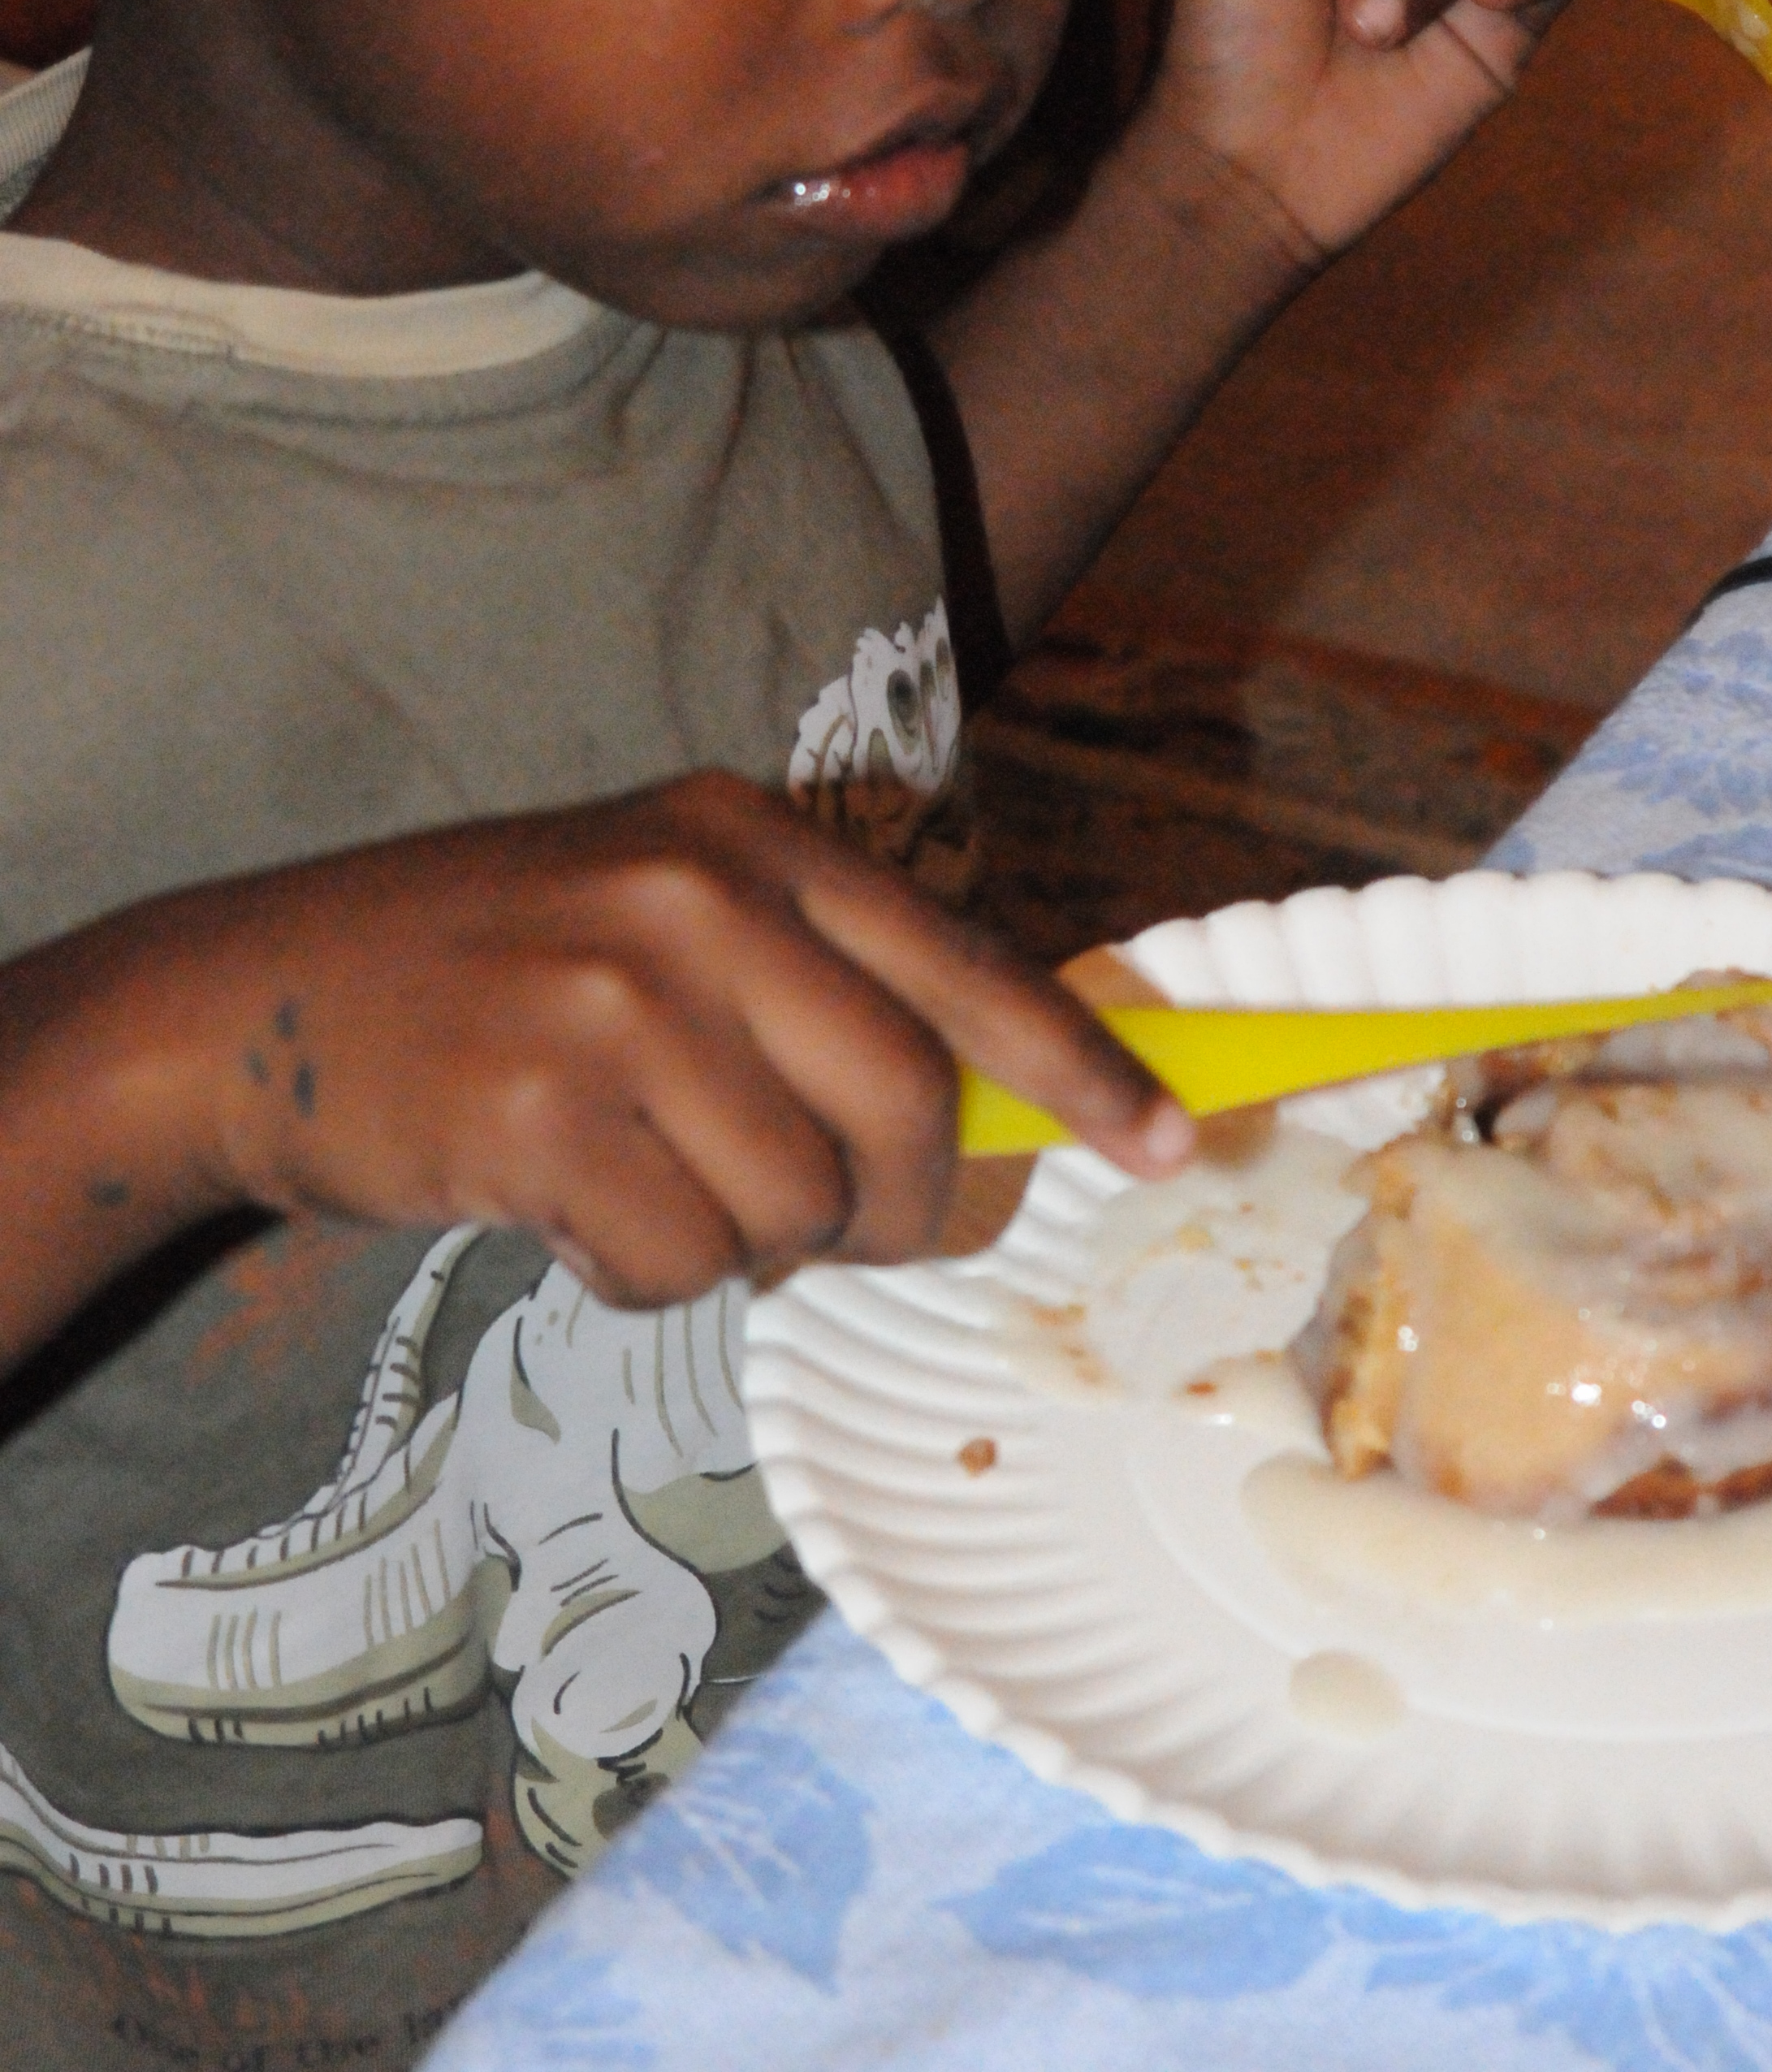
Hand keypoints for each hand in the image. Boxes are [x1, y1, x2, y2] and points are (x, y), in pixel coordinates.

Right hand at [0, 773, 1194, 1355]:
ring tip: (659, 1190)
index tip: (1172, 1140)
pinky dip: (650, 1272)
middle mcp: (697, 900)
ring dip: (753, 1245)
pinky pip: (686, 1257)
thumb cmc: (489, 970)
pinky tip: (577, 1212)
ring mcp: (615, 1003)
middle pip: (910, 1106)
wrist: (259, 995)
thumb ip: (815, 981)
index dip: (1084, 1067)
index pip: (967, 966)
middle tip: (838, 1232)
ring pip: (801, 1203)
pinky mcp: (538, 1114)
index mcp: (748, 839)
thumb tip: (1000, 1103)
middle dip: (906, 1209)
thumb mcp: (662, 915)